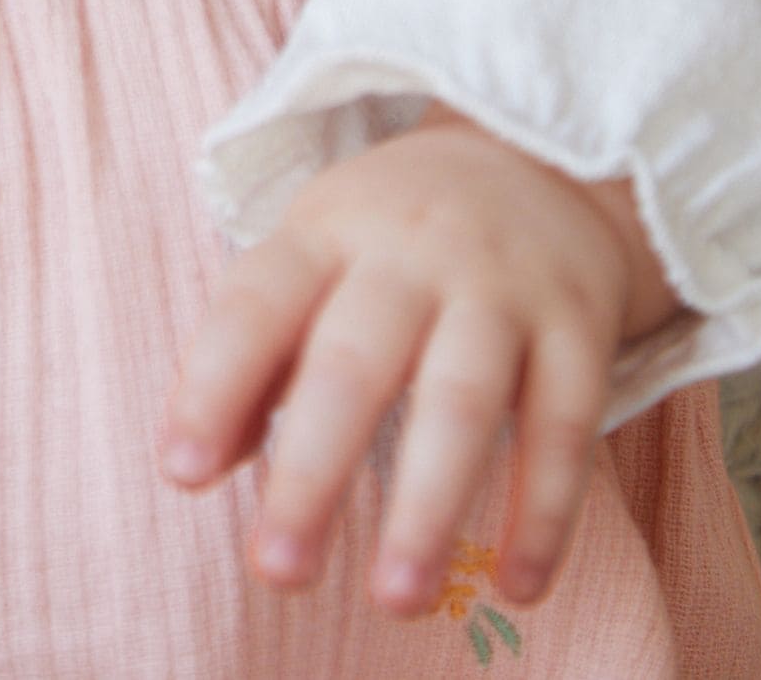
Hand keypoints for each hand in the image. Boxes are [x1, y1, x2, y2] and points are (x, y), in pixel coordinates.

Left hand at [157, 106, 686, 618]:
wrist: (538, 162)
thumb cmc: (391, 243)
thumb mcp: (312, 261)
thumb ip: (251, 357)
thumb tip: (191, 464)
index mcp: (327, 230)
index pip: (257, 302)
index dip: (214, 385)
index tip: (182, 474)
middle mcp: (411, 252)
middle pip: (354, 360)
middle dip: (313, 470)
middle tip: (279, 569)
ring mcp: (501, 287)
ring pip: (461, 398)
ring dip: (427, 504)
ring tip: (394, 599)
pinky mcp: (579, 328)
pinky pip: (565, 425)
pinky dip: (545, 510)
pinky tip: (518, 587)